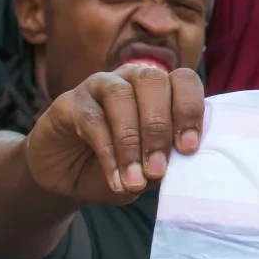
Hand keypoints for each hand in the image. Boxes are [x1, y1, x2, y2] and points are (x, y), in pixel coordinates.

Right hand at [25, 64, 203, 205]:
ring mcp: (99, 85)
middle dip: (159, 127)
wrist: (69, 178)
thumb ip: (163, 164)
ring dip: (131, 141)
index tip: (189, 148)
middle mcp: (132, 78)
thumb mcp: (148, 171)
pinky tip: (115, 178)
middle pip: (152, 81)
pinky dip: (107, 152)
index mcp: (161, 89)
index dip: (190, 109)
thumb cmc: (121, 167)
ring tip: (136, 179)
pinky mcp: (69, 101)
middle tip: (158, 169)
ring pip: (120, 96)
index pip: (183, 80)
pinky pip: (91, 119)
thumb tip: (168, 168)